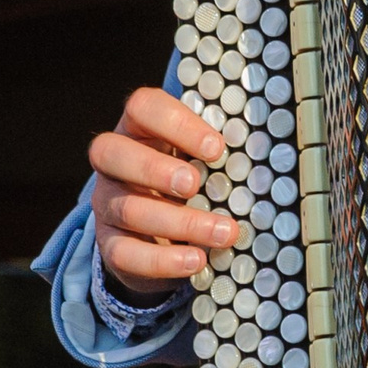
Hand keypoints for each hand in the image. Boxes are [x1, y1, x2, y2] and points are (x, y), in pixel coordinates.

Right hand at [89, 86, 243, 300]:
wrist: (160, 236)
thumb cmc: (186, 183)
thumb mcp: (197, 160)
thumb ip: (215, 153)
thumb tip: (262, 154)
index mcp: (138, 129)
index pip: (142, 107)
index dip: (176, 123)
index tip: (216, 148)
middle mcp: (114, 164)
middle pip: (111, 152)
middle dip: (155, 169)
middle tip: (195, 184)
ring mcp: (106, 204)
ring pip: (127, 208)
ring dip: (180, 222)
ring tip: (223, 232)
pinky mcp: (110, 245)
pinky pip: (125, 253)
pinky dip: (163, 260)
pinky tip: (196, 260)